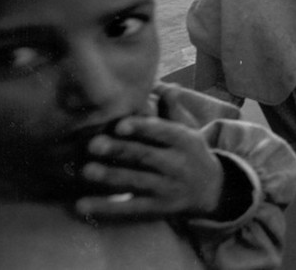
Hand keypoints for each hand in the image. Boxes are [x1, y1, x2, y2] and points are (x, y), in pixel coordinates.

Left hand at [76, 117, 223, 221]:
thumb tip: (166, 86)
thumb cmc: (190, 154)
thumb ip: (172, 110)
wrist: (213, 191)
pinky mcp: (157, 208)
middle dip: (120, 150)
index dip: (142, 128)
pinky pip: (129, 208)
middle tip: (93, 145)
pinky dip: (106, 207)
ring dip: (111, 177)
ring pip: (137, 182)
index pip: (163, 132)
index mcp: (184, 141)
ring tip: (87, 171)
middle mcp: (178, 164)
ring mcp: (168, 188)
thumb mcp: (189, 131)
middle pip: (146, 156)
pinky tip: (82, 205)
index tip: (119, 125)